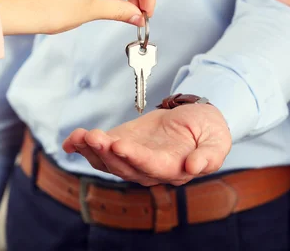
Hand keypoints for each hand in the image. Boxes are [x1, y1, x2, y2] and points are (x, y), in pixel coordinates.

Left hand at [62, 104, 231, 185]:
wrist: (196, 120)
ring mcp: (132, 158)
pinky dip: (83, 146)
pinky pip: (100, 150)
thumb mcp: (217, 141)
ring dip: (91, 150)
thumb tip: (194, 167)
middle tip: (95, 136)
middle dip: (106, 152)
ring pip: (107, 161)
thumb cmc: (209, 131)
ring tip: (80, 135)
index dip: (134, 157)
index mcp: (172, 169)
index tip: (119, 145)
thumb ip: (209, 156)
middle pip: (123, 166)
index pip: (150, 166)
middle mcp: (148, 169)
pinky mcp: (121, 145)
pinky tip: (72, 139)